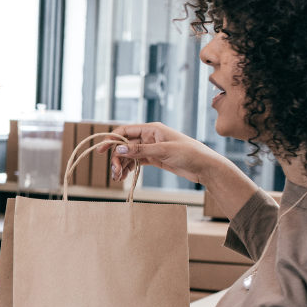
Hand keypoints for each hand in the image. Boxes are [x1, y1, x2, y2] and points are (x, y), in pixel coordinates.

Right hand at [98, 122, 217, 184]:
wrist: (205, 167)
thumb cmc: (189, 153)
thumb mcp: (163, 150)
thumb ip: (140, 150)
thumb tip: (119, 148)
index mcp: (152, 129)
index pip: (125, 131)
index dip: (112, 139)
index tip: (101, 150)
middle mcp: (149, 137)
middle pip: (125, 145)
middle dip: (117, 158)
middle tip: (115, 172)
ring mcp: (151, 148)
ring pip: (129, 154)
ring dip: (122, 165)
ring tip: (119, 178)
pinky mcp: (154, 158)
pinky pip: (136, 161)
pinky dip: (129, 168)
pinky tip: (126, 176)